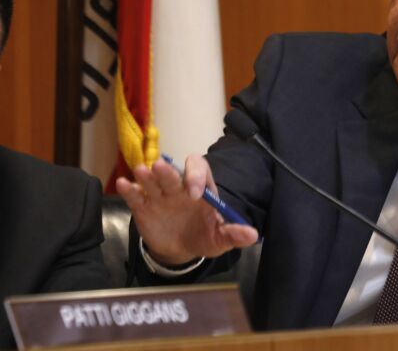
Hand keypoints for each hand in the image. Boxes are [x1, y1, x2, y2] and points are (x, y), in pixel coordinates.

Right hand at [116, 154, 258, 265]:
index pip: (200, 171)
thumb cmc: (204, 237)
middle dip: (168, 172)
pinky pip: (135, 196)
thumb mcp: (221, 239)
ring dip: (146, 176)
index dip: (196, 176)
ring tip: (141, 171)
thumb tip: (252, 235)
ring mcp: (160, 196)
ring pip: (152, 181)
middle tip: (160, 168)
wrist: (181, 250)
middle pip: (173, 174)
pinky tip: (123, 184)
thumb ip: (234, 234)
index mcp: (201, 190)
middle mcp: (179, 189)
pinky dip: (129, 189)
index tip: (195, 194)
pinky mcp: (143, 208)